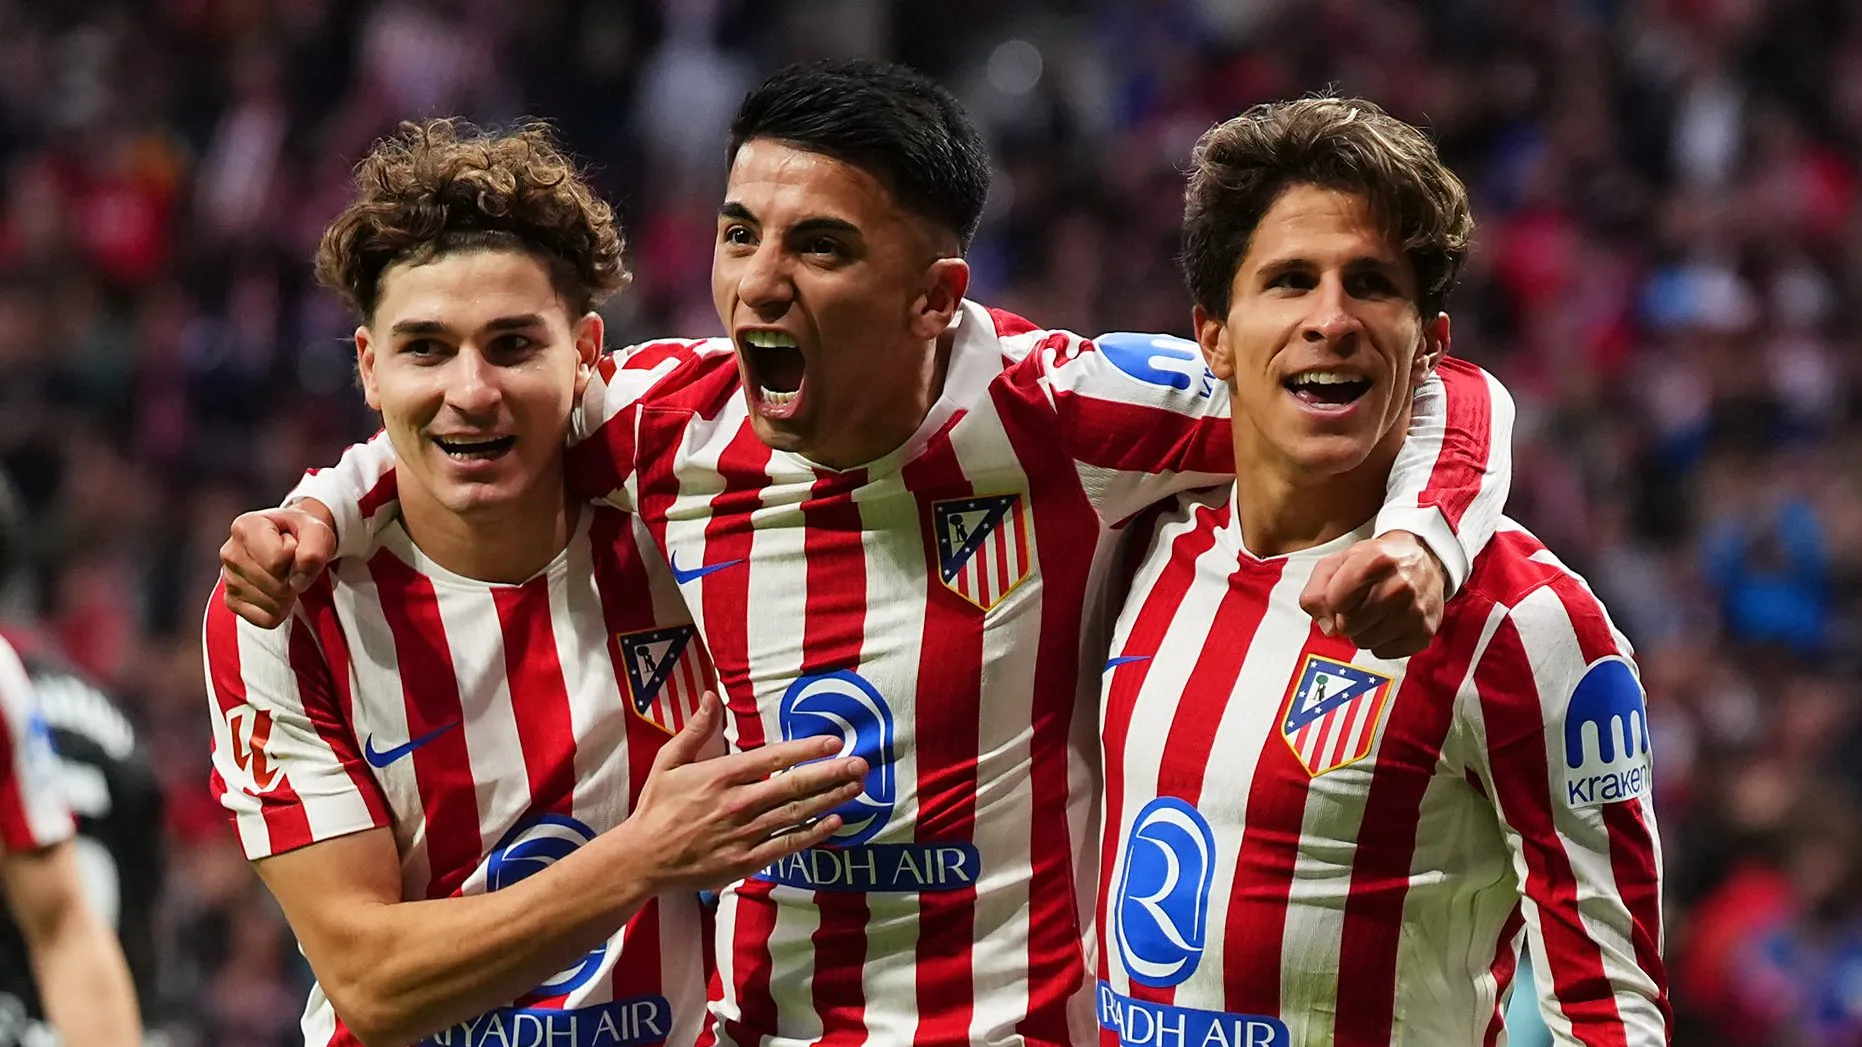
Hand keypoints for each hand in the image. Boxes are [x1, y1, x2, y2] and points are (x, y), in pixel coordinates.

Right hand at [219, 502, 337, 627]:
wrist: (291, 538)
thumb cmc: (301, 533)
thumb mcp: (317, 531)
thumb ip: (314, 550)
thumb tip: (297, 581)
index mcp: (246, 526)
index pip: (278, 559)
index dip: (297, 556)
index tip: (295, 545)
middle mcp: (230, 552)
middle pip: (277, 585)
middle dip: (294, 578)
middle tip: (292, 563)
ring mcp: (228, 578)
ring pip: (273, 605)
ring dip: (289, 594)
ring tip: (284, 573)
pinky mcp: (232, 601)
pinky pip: (266, 620)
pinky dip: (280, 610)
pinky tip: (276, 589)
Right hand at [626, 693, 865, 890]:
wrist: (642, 859)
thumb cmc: (657, 808)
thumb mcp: (669, 762)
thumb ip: (695, 731)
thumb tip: (709, 697)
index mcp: (721, 776)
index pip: (773, 758)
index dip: (806, 750)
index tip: (834, 742)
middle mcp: (738, 803)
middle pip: (794, 786)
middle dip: (832, 774)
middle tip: (861, 764)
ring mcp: (744, 834)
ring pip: (797, 814)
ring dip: (831, 800)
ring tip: (856, 788)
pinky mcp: (746, 860)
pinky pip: (787, 845)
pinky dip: (813, 834)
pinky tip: (835, 823)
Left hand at [1299, 532, 1445, 658]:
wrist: (1423, 563)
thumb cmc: (1375, 563)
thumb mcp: (1338, 562)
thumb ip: (1316, 592)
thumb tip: (1327, 627)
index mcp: (1377, 560)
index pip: (1334, 601)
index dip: (1333, 600)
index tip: (1344, 592)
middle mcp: (1400, 586)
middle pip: (1347, 625)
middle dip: (1346, 617)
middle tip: (1359, 604)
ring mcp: (1415, 612)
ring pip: (1363, 642)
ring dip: (1362, 631)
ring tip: (1375, 612)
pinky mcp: (1423, 634)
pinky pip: (1382, 652)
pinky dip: (1380, 641)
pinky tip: (1389, 622)